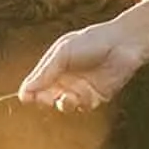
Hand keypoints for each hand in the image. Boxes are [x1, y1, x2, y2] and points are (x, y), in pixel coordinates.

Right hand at [16, 0, 148, 110]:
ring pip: (63, 105)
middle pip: (46, 98)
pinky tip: (81, 95)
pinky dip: (79, 103)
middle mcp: (65, 80)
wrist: (123, 44)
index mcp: (54, 67)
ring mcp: (80, 89)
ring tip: (66, 97)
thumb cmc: (91, 42)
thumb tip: (24, 92)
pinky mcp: (96, 97)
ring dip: (62, 104)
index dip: (30, 93)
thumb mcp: (63, 53)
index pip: (36, 84)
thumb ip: (45, 73)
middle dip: (44, 100)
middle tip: (45, 98)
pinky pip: (82, 107)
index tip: (26, 98)